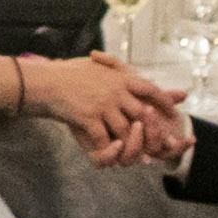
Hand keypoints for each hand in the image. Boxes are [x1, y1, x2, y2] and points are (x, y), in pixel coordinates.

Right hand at [62, 54, 185, 165]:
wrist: (45, 82)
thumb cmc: (71, 73)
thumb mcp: (100, 67)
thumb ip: (122, 71)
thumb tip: (137, 72)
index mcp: (120, 78)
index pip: (151, 89)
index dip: (164, 102)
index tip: (172, 112)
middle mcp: (115, 91)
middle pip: (142, 114)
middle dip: (149, 129)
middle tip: (154, 141)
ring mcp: (102, 105)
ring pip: (125, 130)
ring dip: (128, 142)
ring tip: (130, 150)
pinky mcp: (88, 118)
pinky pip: (104, 138)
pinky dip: (107, 148)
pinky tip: (107, 150)